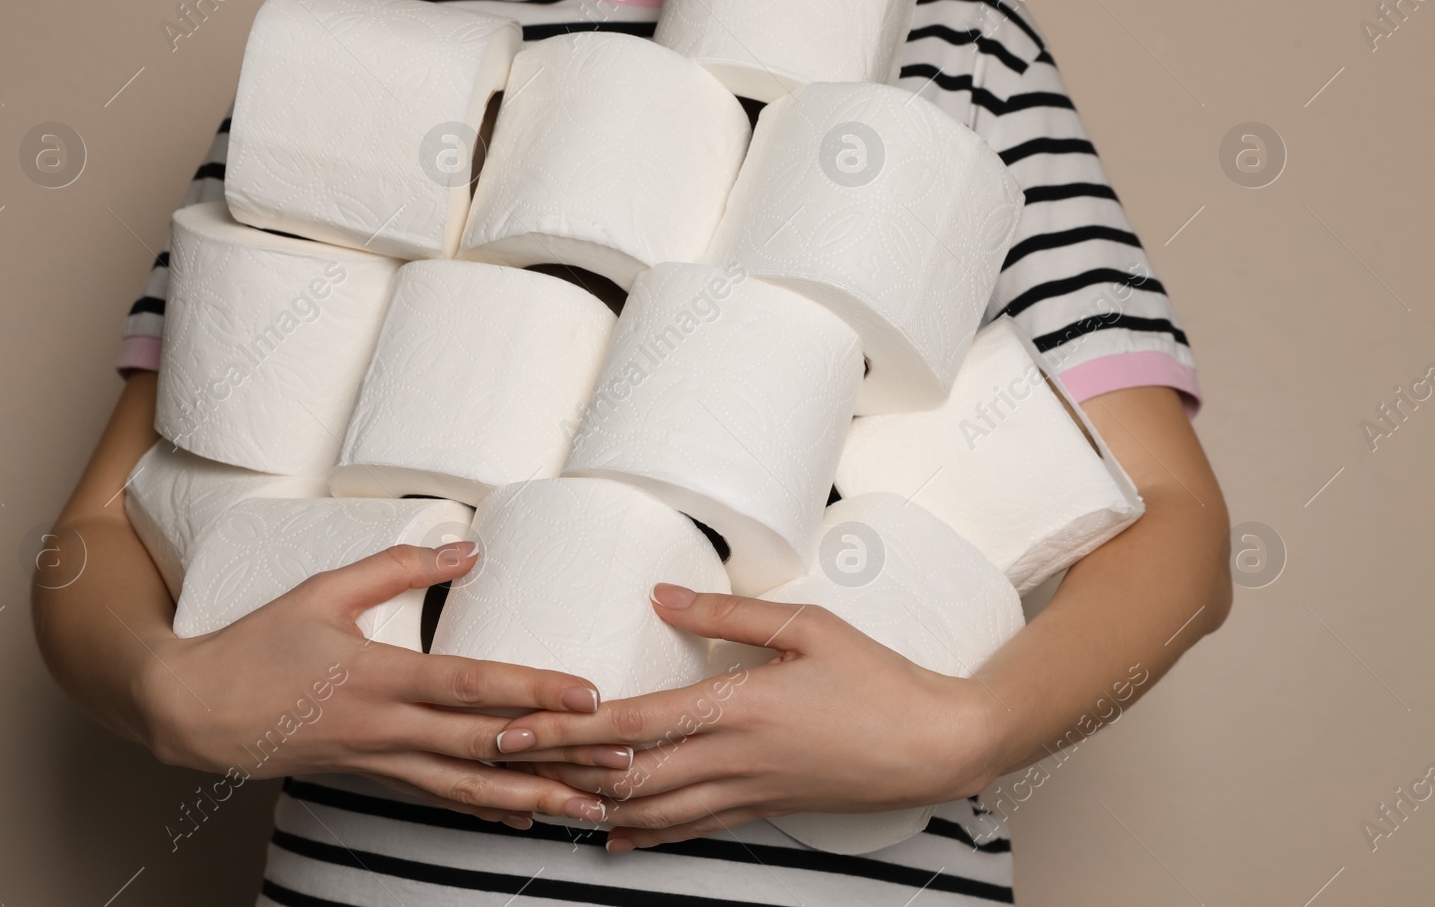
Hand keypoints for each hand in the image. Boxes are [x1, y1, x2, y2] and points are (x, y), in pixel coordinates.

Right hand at [137, 541, 624, 828]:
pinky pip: (443, 799)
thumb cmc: (257, 646)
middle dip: (560, 756)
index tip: (588, 693)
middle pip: (487, 749)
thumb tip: (467, 549)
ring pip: (472, 788)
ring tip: (594, 806)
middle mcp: (387, 729)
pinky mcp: (375, 778)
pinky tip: (530, 815)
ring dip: (538, 797)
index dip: (532, 690)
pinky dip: (490, 808)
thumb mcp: (322, 591)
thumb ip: (396, 566)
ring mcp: (382, 762)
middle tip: (623, 759)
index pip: (471, 686)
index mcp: (379, 677)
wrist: (194, 713)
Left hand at [511, 584, 1006, 849]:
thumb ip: (724, 615)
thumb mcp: (806, 627)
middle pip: (622, 775)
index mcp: (737, 707)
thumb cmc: (876, 680)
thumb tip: (661, 598)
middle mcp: (731, 759)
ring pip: (648, 811)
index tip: (514, 725)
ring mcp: (744, 791)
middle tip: (501, 765)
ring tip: (539, 796)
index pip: (630, 723)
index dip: (565, 728)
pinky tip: (614, 835)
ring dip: (588, 806)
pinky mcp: (759, 807)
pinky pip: (688, 828)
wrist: (933, 744)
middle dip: (555, 771)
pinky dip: (643, 833)